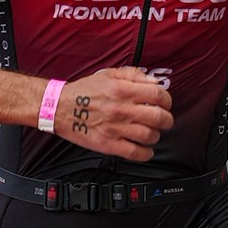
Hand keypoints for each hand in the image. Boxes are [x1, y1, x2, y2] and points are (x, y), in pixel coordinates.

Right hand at [57, 67, 171, 161]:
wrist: (60, 108)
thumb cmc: (83, 92)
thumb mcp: (108, 74)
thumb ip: (133, 75)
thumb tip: (154, 81)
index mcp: (123, 90)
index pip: (159, 95)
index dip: (167, 100)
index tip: (165, 103)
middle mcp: (122, 109)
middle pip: (159, 117)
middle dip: (166, 119)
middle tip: (163, 120)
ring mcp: (116, 129)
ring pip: (150, 136)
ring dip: (155, 136)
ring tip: (151, 133)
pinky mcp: (109, 145)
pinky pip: (136, 153)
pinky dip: (146, 153)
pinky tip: (144, 149)